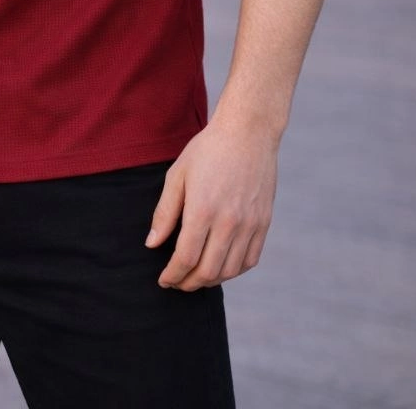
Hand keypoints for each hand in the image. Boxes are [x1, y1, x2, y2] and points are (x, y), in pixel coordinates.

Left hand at [145, 118, 277, 290]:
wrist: (248, 132)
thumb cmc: (207, 150)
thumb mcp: (178, 174)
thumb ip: (165, 212)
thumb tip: (152, 243)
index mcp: (203, 210)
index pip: (185, 258)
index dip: (172, 275)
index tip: (164, 280)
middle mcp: (228, 222)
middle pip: (208, 271)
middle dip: (188, 283)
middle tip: (177, 282)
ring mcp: (249, 224)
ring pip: (230, 270)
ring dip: (210, 281)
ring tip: (196, 277)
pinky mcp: (263, 222)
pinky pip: (250, 260)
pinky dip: (234, 270)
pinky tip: (221, 267)